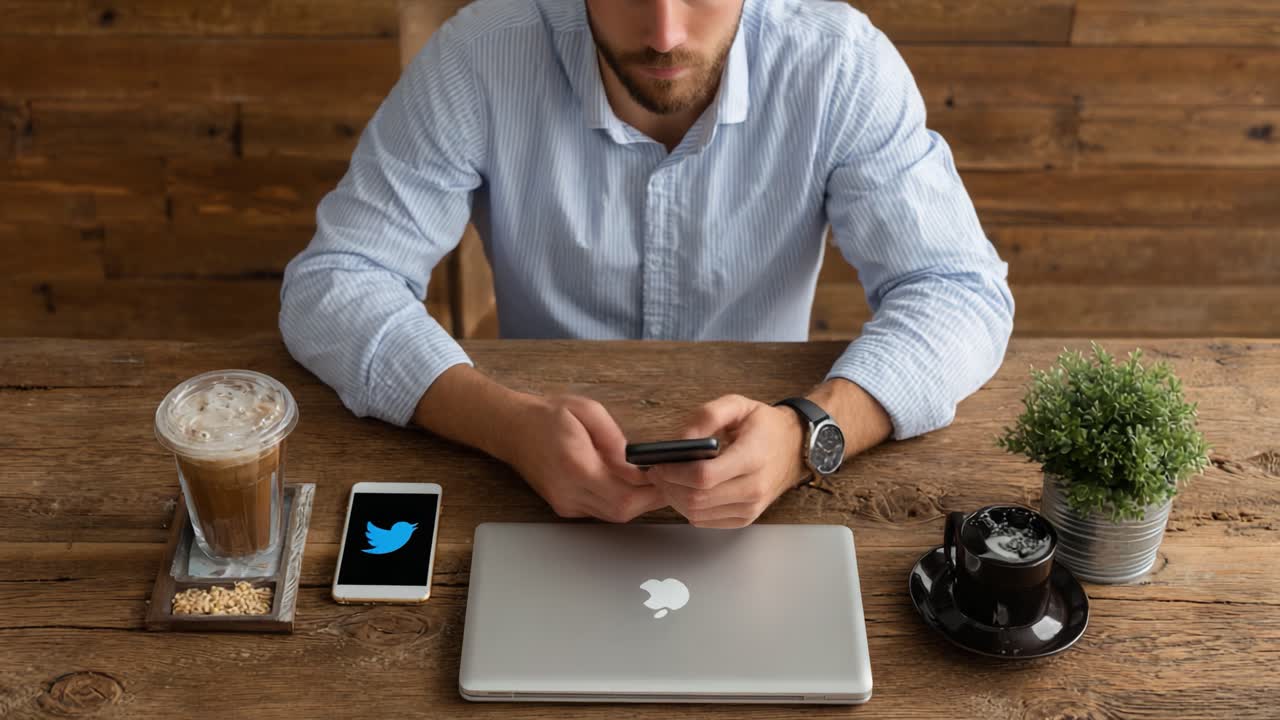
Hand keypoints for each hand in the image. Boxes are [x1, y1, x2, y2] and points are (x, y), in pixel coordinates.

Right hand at [507, 395, 667, 522]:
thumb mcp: (586, 410)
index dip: (650, 488)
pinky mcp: (564, 507)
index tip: (665, 474)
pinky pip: (600, 512)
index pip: (623, 492)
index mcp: (576, 465)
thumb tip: (635, 460)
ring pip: (613, 515)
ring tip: (653, 483)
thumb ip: (614, 438)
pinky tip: (628, 486)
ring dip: (637, 502)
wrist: (512, 429)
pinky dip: (619, 502)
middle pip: (622, 510)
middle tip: (668, 481)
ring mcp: (565, 502)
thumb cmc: (547, 416)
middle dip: (649, 499)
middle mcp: (569, 491)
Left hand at [647, 394, 808, 528]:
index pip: (704, 476)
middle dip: (668, 486)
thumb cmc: (764, 425)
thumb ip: (707, 415)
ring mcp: (751, 507)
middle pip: (696, 498)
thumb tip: (681, 440)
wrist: (794, 447)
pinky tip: (686, 490)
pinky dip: (688, 508)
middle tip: (657, 472)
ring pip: (697, 513)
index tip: (659, 464)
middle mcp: (754, 487)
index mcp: (752, 457)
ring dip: (675, 499)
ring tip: (669, 480)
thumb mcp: (738, 405)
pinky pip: (705, 521)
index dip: (674, 472)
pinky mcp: (745, 518)